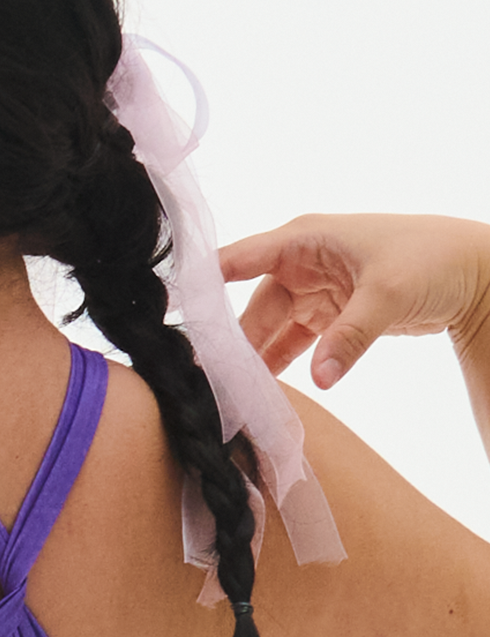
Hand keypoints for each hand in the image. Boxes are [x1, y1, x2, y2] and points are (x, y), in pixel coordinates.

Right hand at [218, 213, 489, 387]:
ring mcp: (315, 289)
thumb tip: (318, 380)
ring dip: (257, 360)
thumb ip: (349, 338)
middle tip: (211, 383)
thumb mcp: (386, 296)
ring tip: (235, 396)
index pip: (238, 261)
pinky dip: (283, 364)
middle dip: (234, 344)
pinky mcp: (331, 314)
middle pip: (252, 307)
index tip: (176, 319)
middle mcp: (301, 262)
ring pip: (271, 329)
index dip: (204, 287)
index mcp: (303, 240)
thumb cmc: (431, 260)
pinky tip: (269, 392)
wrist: (475, 271)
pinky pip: (295, 342)